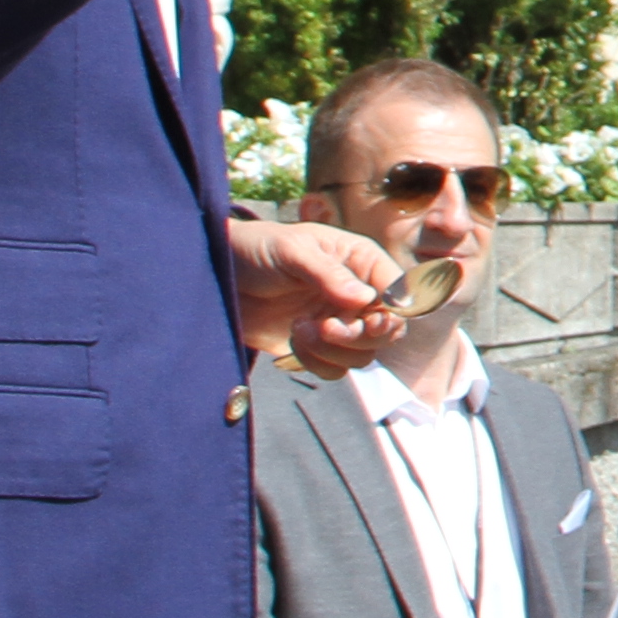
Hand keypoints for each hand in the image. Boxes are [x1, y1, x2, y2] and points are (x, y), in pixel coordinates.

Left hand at [230, 217, 403, 366]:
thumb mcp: (292, 251)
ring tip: (300, 329)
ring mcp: (339, 321)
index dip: (391, 313)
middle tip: (324, 327)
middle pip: (387, 331)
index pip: (399, 293)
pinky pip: (333, 369)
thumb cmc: (258, 248)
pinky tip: (295, 340)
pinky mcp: (317, 346)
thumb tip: (366, 299)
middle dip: (356, 336)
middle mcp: (358, 294)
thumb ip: (329, 274)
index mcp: (361, 261)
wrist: (218, 275)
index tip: (367, 322)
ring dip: (332, 351)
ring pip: (362, 355)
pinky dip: (315, 363)